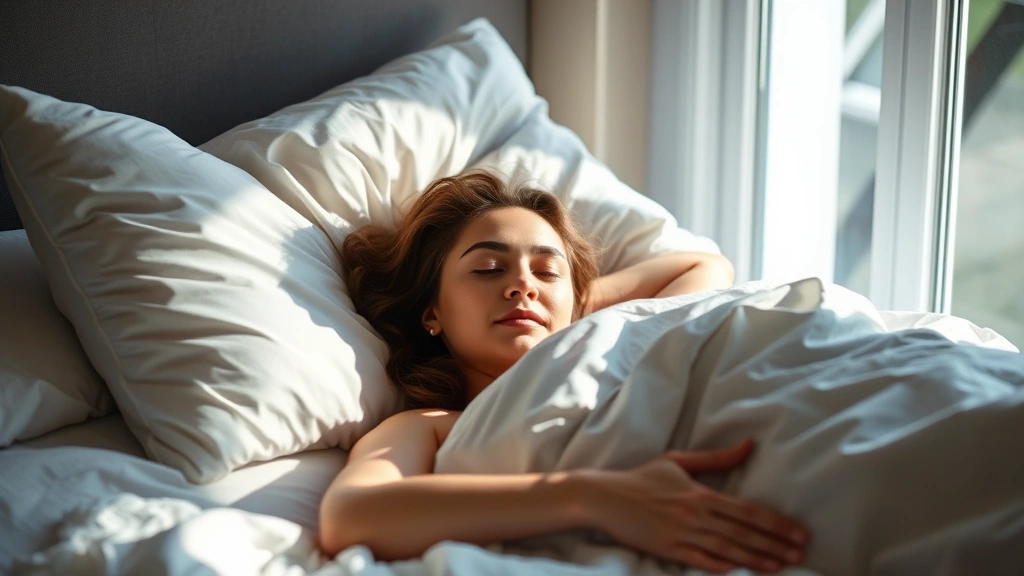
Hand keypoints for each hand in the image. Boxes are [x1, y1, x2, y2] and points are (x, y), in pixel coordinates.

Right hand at [583, 439, 808, 573]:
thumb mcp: (678, 461)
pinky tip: (738, 571)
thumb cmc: (641, 478)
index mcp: (700, 493)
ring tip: (780, 567)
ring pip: (726, 549)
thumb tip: (750, 444)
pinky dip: (719, 566)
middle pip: (743, 532)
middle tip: (800, 555)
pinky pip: (698, 560)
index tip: (799, 533)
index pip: (747, 510)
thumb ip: (717, 458)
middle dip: (775, 545)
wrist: (604, 496)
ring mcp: (680, 534)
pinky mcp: (666, 550)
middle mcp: (694, 514)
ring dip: (755, 559)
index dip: (776, 523)